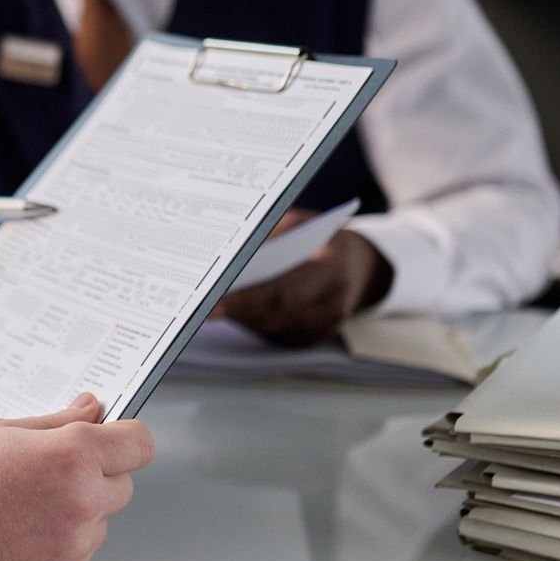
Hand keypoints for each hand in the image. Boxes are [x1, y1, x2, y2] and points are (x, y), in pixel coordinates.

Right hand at [0, 395, 153, 560]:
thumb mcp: (1, 431)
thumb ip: (58, 422)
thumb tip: (92, 410)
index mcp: (73, 456)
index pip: (139, 444)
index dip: (124, 439)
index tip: (113, 441)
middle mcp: (83, 501)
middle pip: (122, 486)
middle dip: (95, 478)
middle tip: (46, 477)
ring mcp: (74, 545)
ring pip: (98, 524)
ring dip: (75, 515)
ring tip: (21, 511)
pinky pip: (77, 556)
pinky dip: (57, 548)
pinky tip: (17, 537)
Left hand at [214, 229, 392, 345]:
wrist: (359, 265)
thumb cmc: (322, 238)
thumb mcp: (300, 224)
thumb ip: (269, 237)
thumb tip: (231, 254)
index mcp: (332, 269)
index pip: (284, 289)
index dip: (248, 296)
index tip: (216, 296)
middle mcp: (332, 303)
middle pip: (274, 313)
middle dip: (236, 309)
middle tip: (199, 307)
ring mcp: (323, 325)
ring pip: (270, 326)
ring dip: (238, 317)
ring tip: (204, 308)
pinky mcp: (311, 337)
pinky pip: (275, 332)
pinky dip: (250, 321)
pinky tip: (228, 312)